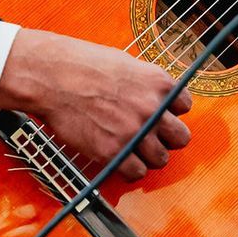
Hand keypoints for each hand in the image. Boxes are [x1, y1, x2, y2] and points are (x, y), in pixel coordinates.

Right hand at [0, 29, 191, 181]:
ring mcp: (135, 132)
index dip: (170, 112)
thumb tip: (158, 98)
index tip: (158, 114)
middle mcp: (153, 108)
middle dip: (167, 138)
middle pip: (181, 138)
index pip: (185, 106)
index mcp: (159, 83)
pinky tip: (118, 157)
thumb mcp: (127, 64)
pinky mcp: (114, 152)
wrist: (52, 76)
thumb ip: (147, 84)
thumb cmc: (83, 65)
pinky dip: (128, 168)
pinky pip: (136, 172)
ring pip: (160, 159)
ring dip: (147, 155)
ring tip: (132, 147)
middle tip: (151, 136)